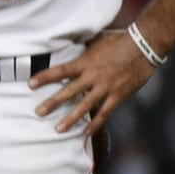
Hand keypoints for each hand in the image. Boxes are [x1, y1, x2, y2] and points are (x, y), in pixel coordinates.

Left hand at [30, 29, 157, 134]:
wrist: (144, 47)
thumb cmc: (119, 41)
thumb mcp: (96, 41)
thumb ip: (83, 49)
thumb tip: (69, 43)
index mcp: (85, 62)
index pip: (60, 71)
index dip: (45, 77)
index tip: (30, 84)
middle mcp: (92, 76)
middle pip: (68, 91)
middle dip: (52, 103)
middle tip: (38, 112)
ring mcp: (105, 88)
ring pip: (84, 106)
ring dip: (70, 119)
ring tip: (58, 129)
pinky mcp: (118, 96)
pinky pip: (104, 113)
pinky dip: (95, 124)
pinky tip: (86, 133)